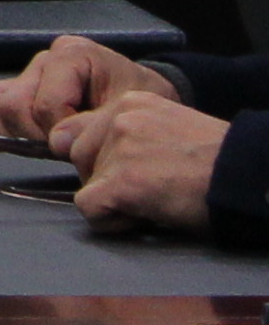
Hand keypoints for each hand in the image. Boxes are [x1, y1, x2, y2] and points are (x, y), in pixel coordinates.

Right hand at [0, 35, 180, 141]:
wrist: (148, 102)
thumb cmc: (143, 103)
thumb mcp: (132, 110)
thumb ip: (96, 123)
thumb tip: (57, 143)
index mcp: (72, 55)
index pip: (45, 104)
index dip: (61, 133)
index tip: (85, 147)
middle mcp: (43, 60)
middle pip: (12, 104)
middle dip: (34, 137)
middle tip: (62, 152)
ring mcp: (26, 74)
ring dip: (6, 133)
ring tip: (33, 150)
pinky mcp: (16, 90)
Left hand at [59, 90, 234, 232]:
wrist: (246, 176)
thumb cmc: (218, 162)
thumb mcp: (169, 127)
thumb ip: (132, 133)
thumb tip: (97, 153)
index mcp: (131, 103)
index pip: (85, 131)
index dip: (103, 158)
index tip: (131, 173)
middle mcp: (119, 120)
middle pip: (80, 155)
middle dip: (104, 178)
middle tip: (144, 191)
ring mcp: (119, 149)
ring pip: (85, 181)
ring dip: (111, 199)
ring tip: (149, 203)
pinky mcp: (122, 182)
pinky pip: (89, 208)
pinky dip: (111, 221)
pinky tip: (141, 218)